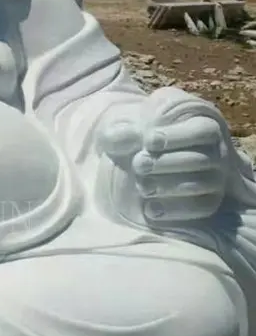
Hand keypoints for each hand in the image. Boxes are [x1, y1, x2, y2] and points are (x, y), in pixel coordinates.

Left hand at [97, 89, 227, 223]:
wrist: (132, 162)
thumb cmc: (132, 138)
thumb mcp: (121, 129)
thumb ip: (120, 132)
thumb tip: (129, 137)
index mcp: (199, 125)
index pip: (202, 131)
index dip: (176, 137)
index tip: (148, 142)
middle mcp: (215, 151)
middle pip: (201, 159)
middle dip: (165, 163)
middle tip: (138, 165)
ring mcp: (215, 177)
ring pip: (202, 184)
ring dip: (168, 186)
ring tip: (142, 187)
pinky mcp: (209, 200)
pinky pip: (202, 207)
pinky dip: (175, 210)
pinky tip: (149, 209)